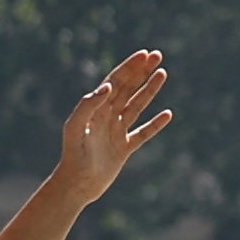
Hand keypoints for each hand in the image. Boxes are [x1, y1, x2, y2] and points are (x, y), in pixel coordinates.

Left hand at [52, 48, 173, 205]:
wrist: (75, 185)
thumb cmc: (72, 156)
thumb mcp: (75, 128)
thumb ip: (88, 105)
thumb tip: (109, 86)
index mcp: (96, 109)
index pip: (116, 82)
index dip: (130, 67)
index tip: (145, 54)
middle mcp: (107, 117)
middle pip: (128, 88)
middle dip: (142, 71)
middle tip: (157, 55)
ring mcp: (116, 132)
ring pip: (137, 106)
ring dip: (150, 90)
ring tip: (163, 73)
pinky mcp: (123, 149)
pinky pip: (143, 133)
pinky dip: (155, 124)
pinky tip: (167, 114)